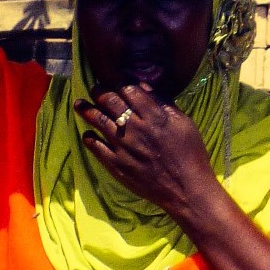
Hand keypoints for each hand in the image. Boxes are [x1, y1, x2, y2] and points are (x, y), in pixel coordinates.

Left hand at [77, 85, 229, 222]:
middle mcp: (135, 128)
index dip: (119, 82)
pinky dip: (89, 138)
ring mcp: (123, 147)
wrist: (186, 189)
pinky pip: (96, 148)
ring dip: (87, 110)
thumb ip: (164, 104)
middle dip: (100, 92)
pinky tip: (87, 134)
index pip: (130, 91)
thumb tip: (144, 87)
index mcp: (154, 116)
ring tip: (79, 104)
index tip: (114, 80)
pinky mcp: (116, 165)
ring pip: (99, 122)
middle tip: (95, 88)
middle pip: (111, 102)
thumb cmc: (191, 154)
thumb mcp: (185, 123)